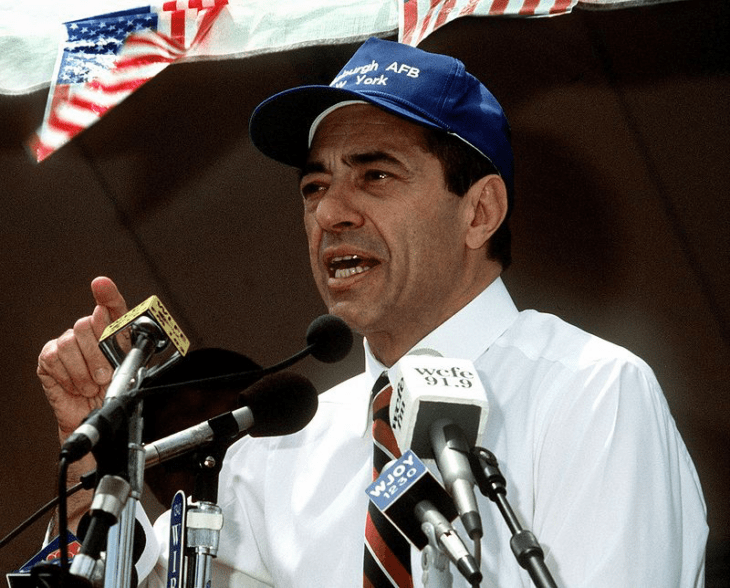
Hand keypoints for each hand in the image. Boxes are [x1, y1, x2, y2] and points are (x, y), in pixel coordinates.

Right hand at [37, 277, 128, 443]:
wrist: (96, 416)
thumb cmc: (113, 391)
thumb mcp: (128, 369)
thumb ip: (124, 345)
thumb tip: (110, 322)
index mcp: (113, 332)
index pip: (112, 306)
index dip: (107, 294)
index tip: (101, 285)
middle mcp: (88, 332)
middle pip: (86, 323)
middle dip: (98, 355)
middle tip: (104, 376)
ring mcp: (66, 343)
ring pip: (70, 341)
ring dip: (84, 370)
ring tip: (92, 385)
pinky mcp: (48, 358)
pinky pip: (54, 358)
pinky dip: (69, 376)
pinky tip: (76, 386)